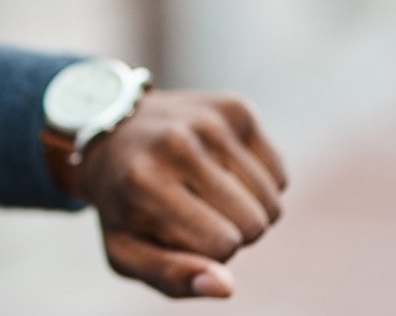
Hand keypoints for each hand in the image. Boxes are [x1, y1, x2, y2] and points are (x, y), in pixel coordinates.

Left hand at [61, 91, 287, 298]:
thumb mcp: (126, 250)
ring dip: (248, 209)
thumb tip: (226, 287)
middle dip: (232, 232)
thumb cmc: (124, 202)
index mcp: (144, 182)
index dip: (209, 252)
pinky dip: (260, 183)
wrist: (115, 132)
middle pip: (254, 224)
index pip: (223, 246)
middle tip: (193, 211)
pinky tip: (223, 170)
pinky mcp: (236, 107)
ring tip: (206, 192)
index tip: (178, 232)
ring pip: (273, 203)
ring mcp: (210, 120)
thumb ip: (171, 277)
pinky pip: (281, 174)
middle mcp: (178, 143)